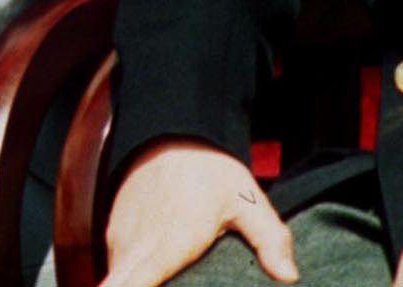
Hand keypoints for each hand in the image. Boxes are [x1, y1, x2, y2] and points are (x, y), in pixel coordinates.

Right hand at [99, 139, 297, 286]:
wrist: (170, 131)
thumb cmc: (210, 170)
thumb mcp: (248, 201)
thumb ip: (269, 240)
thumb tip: (289, 276)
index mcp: (171, 244)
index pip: (136, 286)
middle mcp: (138, 245)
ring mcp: (121, 239)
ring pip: (116, 280)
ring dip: (128, 285)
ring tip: (162, 283)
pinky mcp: (113, 233)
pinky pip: (114, 266)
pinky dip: (125, 277)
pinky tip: (145, 279)